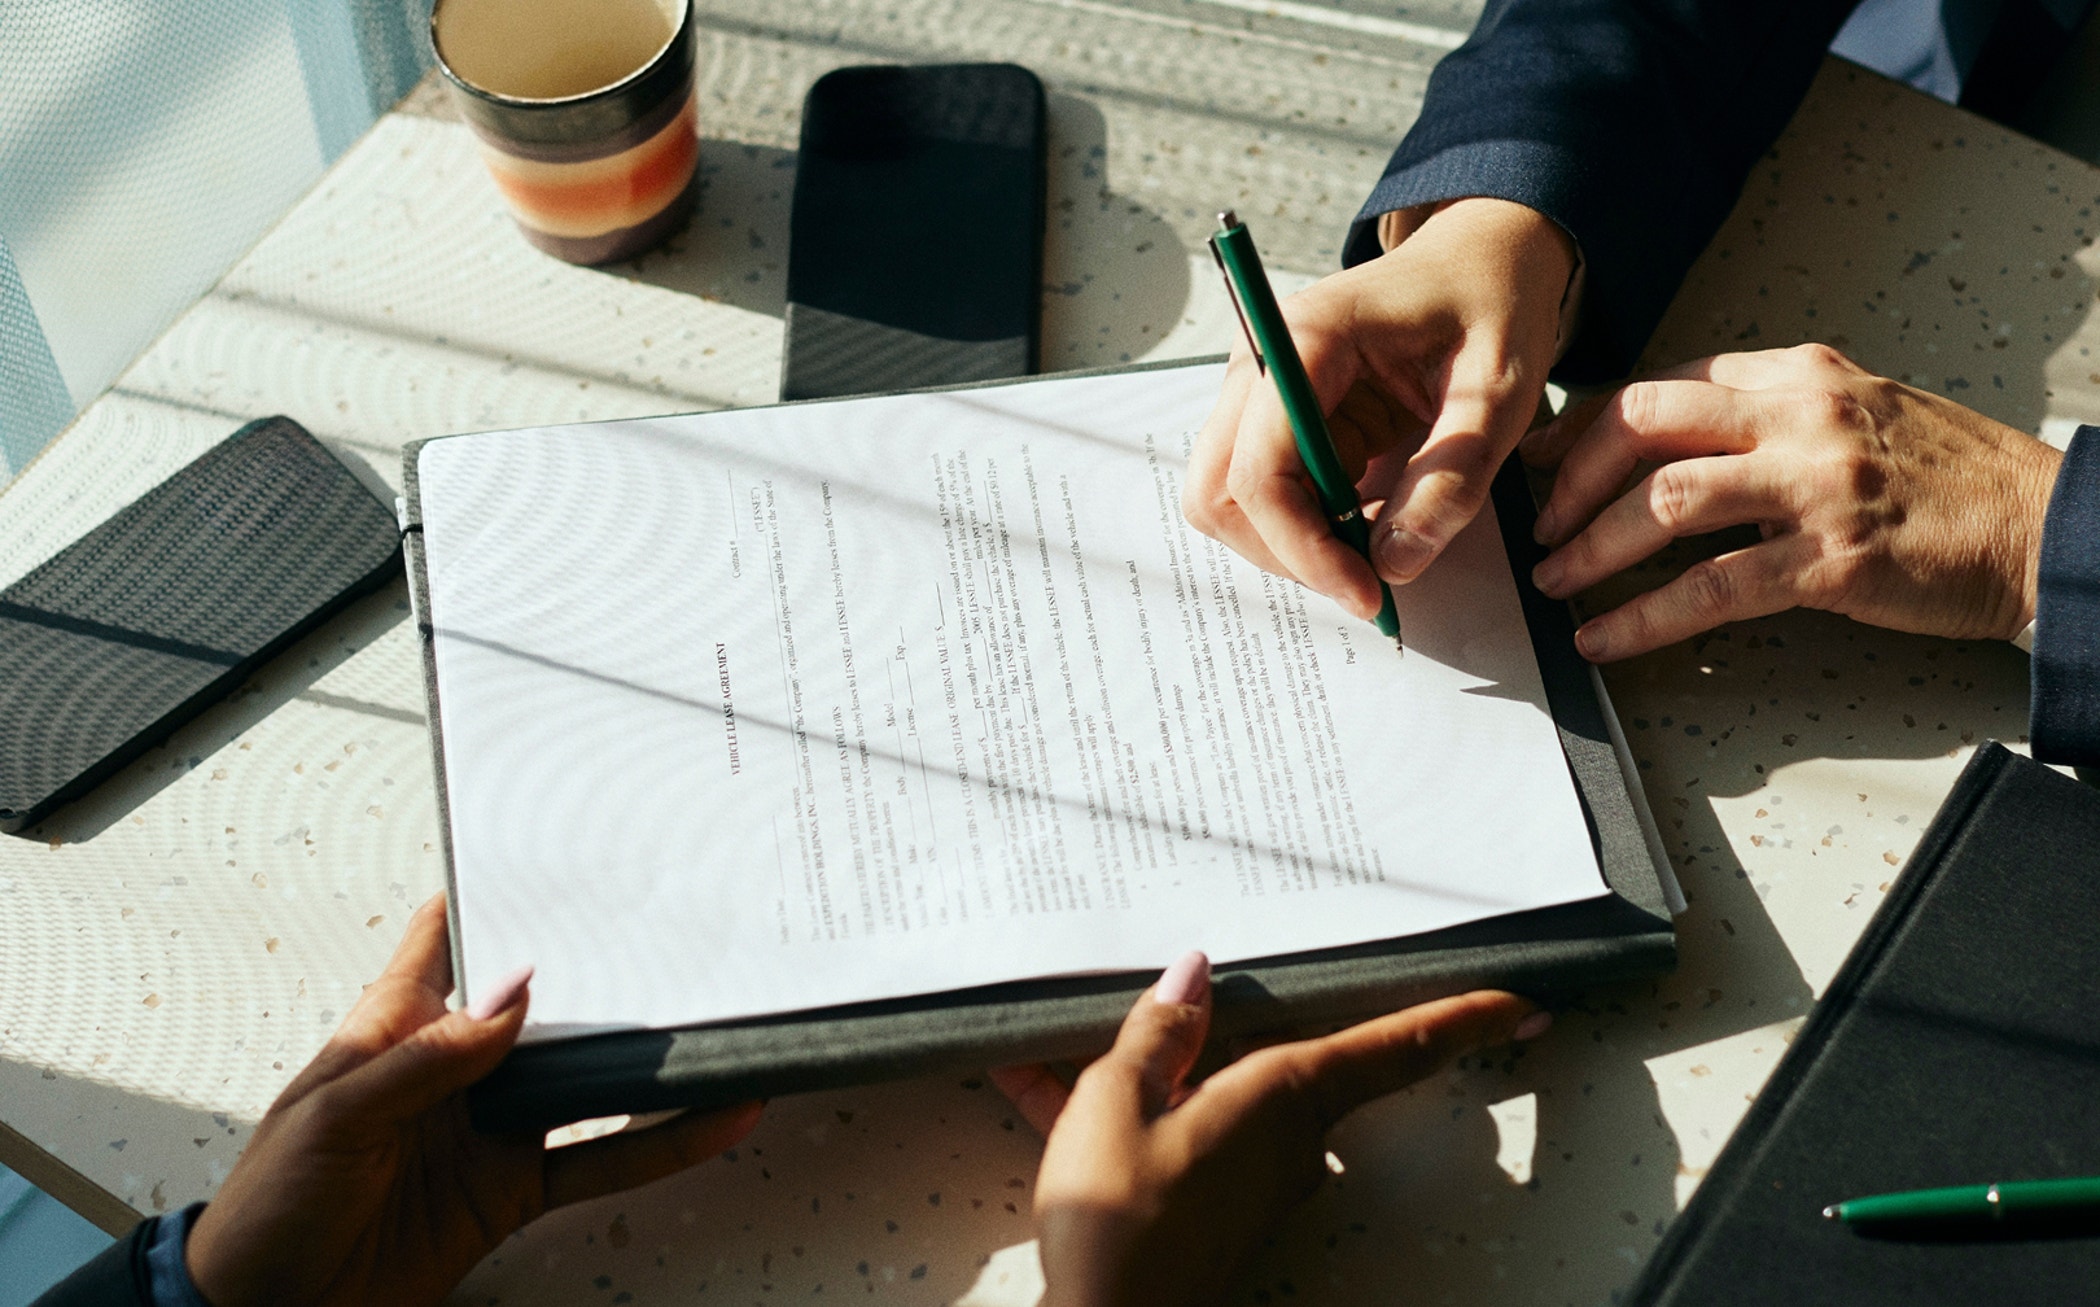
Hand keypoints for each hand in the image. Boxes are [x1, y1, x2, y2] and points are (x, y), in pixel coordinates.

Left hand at [185, 895, 762, 1306]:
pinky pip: (599, 1161)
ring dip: (643, 1061)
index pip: (443, 938)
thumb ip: (427, 1057)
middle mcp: (453, 1070)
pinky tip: (706, 1123)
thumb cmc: (268, 1208)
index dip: (489, 893)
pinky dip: (658, 1145)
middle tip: (669, 937)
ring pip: (584, 1081)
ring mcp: (489, 1130)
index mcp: (394, 1028)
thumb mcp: (335, 1116)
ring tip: (711, 1028)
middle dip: (601, 972)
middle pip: (541, 1006)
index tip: (555, 856)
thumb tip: (510, 995)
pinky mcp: (512, 1190)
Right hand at [992, 953, 1547, 1306]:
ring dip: (1159, 1070)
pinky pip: (1178, 1133)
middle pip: (1294, 1060)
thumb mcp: (1117, 1100)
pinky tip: (1048, 1088)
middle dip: (1241, 1027)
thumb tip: (1190, 977)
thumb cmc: (1118, 1224)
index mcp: (1282, 1097)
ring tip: (1076, 1042)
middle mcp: (1284, 1138)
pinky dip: (1127, 1110)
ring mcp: (1251, 1178)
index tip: (1518, 1003)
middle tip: (1203, 992)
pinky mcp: (1213, 1208)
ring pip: (1221, 1095)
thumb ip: (1157, 1032)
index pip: (1396, 1048)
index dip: (1461, 1020)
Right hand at [1183, 197, 1576, 619]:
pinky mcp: (1275, 419)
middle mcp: (1260, 363)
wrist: (1481, 259)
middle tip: (1367, 581)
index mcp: (1308, 338)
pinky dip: (1307, 527)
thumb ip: (1451, 476)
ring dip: (1292, 544)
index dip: (1302, 545)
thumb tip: (1395, 562)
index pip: (1259, 468)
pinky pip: (1264, 494)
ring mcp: (1259, 393)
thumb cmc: (1490, 304)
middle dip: (1287, 552)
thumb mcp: (1499, 390)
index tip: (1368, 591)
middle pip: (1218, 493)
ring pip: (1229, 502)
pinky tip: (1367, 520)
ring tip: (1373, 546)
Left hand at [1522, 344, 2063, 660]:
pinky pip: (1710, 589)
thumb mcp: (1857, 413)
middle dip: (1573, 480)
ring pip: (1665, 503)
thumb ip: (1769, 416)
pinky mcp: (1832, 562)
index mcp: (1801, 373)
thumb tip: (1667, 446)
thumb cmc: (1949, 481)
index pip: (1663, 383)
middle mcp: (1803, 415)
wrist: (2045, 527)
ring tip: (1557, 583)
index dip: (1587, 426)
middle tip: (1542, 527)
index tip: (1543, 462)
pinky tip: (1605, 638)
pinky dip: (1642, 618)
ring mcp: (1818, 487)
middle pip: (1645, 425)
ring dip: (1593, 548)